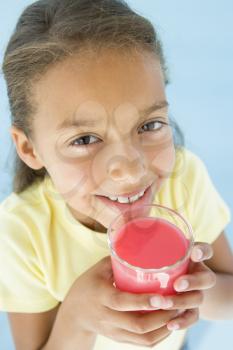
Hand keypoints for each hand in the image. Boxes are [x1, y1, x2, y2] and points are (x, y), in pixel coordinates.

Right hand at [62, 256, 179, 347]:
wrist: (73, 314)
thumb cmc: (88, 285)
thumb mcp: (98, 269)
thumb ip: (118, 259)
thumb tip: (139, 242)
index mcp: (101, 297)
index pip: (123, 302)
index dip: (143, 302)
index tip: (163, 296)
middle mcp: (107, 317)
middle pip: (137, 325)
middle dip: (162, 316)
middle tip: (178, 303)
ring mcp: (114, 331)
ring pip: (143, 338)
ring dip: (164, 327)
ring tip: (179, 313)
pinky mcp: (120, 339)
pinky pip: (143, 343)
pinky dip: (160, 335)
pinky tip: (169, 323)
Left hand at [148, 242, 216, 330]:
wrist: (173, 284)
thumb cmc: (159, 262)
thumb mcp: (156, 252)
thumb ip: (145, 242)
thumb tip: (119, 232)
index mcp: (192, 257)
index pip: (205, 250)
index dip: (202, 251)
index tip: (193, 253)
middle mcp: (198, 274)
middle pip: (206, 278)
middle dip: (193, 281)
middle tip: (178, 284)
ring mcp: (196, 292)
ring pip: (198, 299)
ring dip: (183, 301)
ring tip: (166, 303)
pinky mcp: (191, 309)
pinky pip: (192, 317)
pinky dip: (182, 322)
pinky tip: (170, 325)